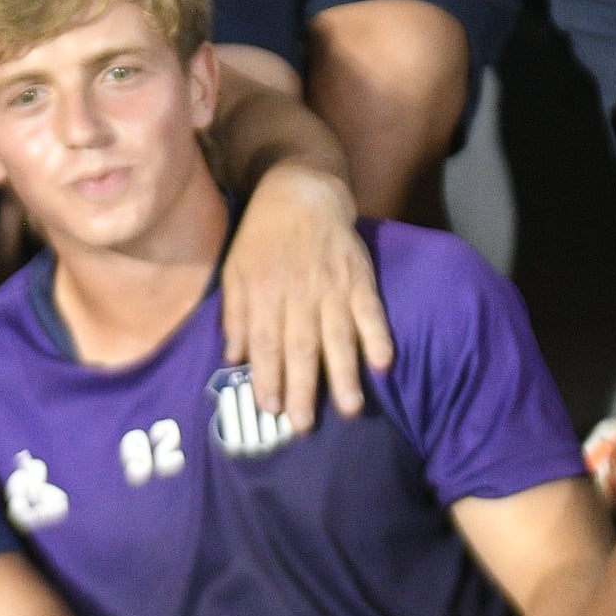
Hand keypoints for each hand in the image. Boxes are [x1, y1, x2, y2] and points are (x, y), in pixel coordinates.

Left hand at [220, 160, 389, 425]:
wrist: (302, 190)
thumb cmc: (262, 237)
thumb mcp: (235, 269)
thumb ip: (234, 314)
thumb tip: (233, 359)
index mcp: (264, 291)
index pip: (266, 342)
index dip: (267, 377)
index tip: (269, 409)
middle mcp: (298, 291)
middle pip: (301, 345)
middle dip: (303, 388)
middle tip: (304, 425)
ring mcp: (332, 284)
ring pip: (338, 334)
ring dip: (343, 373)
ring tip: (349, 409)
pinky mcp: (360, 277)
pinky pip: (371, 310)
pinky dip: (378, 336)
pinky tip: (382, 364)